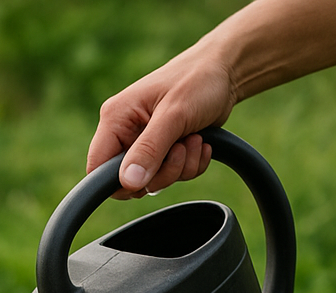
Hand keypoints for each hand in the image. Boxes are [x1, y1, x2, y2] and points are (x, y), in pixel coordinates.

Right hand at [86, 0, 335, 199]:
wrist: (238, 63)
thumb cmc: (205, 78)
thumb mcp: (177, 116)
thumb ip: (150, 152)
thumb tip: (127, 186)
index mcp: (114, 120)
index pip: (97, 174)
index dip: (121, 185)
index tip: (149, 177)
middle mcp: (123, 130)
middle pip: (128, 183)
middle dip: (162, 174)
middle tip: (186, 151)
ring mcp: (145, 137)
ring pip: (152, 182)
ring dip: (180, 170)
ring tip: (199, 142)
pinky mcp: (165, 142)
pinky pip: (169, 173)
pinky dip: (188, 164)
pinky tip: (203, 143)